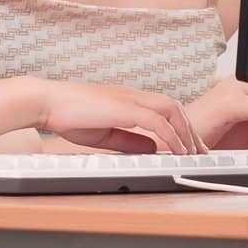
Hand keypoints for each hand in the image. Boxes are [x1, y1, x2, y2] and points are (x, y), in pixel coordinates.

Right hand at [35, 80, 206, 154]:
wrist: (47, 101)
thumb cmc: (67, 115)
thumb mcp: (105, 134)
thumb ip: (129, 140)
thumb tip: (154, 148)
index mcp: (127, 99)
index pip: (164, 108)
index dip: (180, 126)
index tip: (189, 145)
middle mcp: (132, 95)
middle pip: (174, 106)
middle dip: (191, 129)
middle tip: (200, 151)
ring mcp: (129, 98)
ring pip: (171, 109)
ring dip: (185, 131)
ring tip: (192, 152)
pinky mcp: (124, 107)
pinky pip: (157, 121)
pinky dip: (171, 135)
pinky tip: (177, 149)